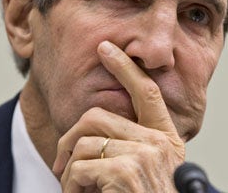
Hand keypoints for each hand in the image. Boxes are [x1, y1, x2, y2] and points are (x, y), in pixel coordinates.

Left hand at [52, 40, 184, 191]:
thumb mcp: (150, 175)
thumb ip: (133, 151)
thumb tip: (91, 141)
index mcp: (167, 140)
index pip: (147, 92)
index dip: (125, 68)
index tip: (106, 48)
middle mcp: (160, 143)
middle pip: (97, 117)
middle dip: (70, 140)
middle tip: (60, 165)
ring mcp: (145, 156)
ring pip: (84, 143)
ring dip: (68, 172)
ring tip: (75, 191)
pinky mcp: (126, 171)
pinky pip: (80, 168)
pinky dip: (70, 186)